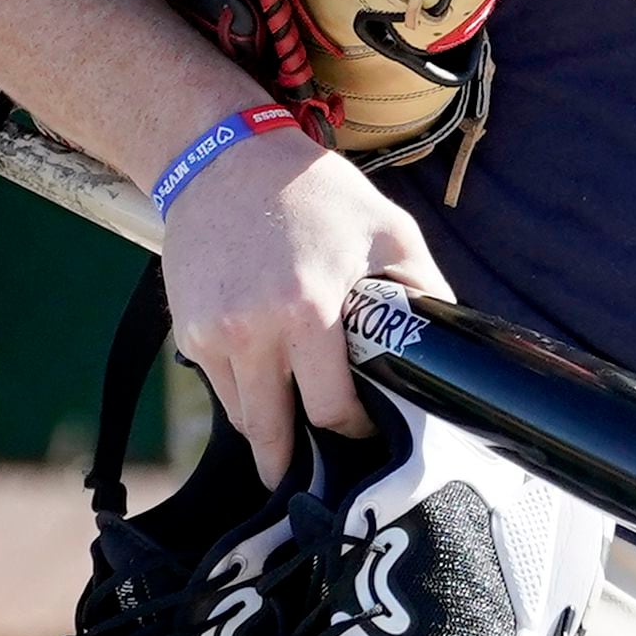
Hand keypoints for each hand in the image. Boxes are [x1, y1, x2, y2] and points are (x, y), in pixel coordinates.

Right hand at [162, 136, 445, 485]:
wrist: (224, 158)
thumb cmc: (315, 192)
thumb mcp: (389, 229)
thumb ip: (424, 288)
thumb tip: (447, 343)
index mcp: (310, 312)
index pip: (332, 410)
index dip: (355, 429)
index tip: (366, 430)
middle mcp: (254, 332)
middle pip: (274, 435)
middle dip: (296, 463)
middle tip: (318, 478)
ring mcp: (213, 334)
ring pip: (243, 418)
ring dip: (270, 427)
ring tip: (295, 428)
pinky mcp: (187, 330)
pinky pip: (219, 386)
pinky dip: (243, 391)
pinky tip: (266, 375)